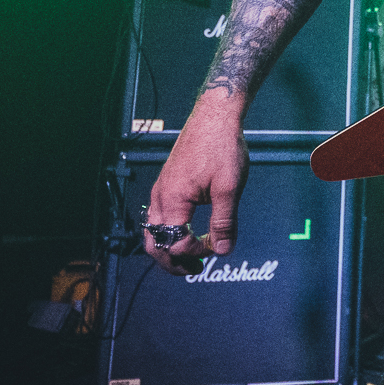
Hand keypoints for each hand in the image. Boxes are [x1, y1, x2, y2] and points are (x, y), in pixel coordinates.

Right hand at [144, 98, 249, 275]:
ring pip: (154, 231)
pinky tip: (187, 232)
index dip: (196, 251)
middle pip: (154, 243)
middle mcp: (161, 197)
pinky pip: (159, 217)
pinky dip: (169, 232)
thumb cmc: (221, 145)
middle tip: (194, 269)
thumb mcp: (229, 187)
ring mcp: (161, 190)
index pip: (176, 243)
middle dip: (172, 261)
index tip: (217, 247)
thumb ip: (224, 222)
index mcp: (173, 200)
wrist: (215, 116)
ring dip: (170, 248)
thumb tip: (223, 249)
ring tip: (191, 256)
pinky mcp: (167, 184)